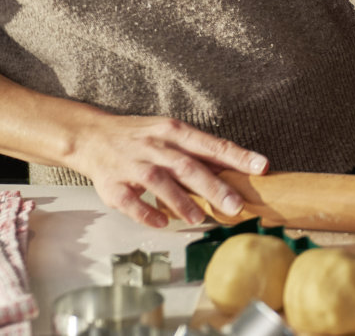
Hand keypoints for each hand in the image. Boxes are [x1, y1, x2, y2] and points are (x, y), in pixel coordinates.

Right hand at [68, 114, 268, 227]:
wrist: (92, 136)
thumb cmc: (141, 137)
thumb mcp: (171, 134)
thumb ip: (199, 152)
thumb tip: (237, 170)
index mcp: (174, 131)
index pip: (211, 144)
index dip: (237, 156)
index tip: (262, 167)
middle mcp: (155, 146)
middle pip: (188, 166)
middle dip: (214, 186)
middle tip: (236, 205)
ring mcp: (132, 165)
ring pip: (160, 182)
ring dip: (181, 201)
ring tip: (201, 217)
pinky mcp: (113, 185)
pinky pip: (131, 202)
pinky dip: (146, 213)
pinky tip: (162, 223)